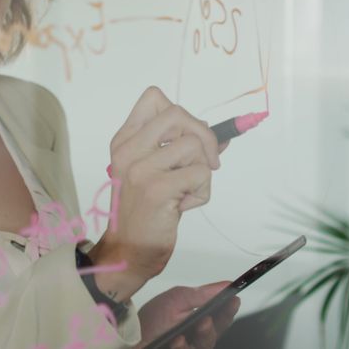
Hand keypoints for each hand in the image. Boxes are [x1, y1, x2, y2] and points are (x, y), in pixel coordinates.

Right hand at [89, 87, 225, 301]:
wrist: (129, 251)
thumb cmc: (147, 211)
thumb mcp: (157, 171)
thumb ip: (182, 147)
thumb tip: (223, 134)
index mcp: (125, 140)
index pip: (154, 97)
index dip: (182, 114)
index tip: (189, 138)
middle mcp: (128, 149)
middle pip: (178, 113)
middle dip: (204, 136)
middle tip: (206, 164)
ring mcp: (140, 168)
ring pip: (194, 144)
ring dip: (202, 170)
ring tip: (186, 190)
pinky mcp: (157, 188)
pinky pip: (201, 173)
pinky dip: (202, 191)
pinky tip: (184, 205)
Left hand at [135, 282, 240, 348]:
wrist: (128, 340)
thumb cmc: (150, 320)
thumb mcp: (176, 300)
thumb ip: (202, 294)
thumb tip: (227, 284)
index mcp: (196, 316)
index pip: (220, 314)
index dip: (229, 308)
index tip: (235, 298)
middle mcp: (194, 334)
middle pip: (217, 331)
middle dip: (218, 323)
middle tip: (209, 318)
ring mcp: (188, 346)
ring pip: (206, 344)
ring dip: (202, 335)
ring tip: (195, 327)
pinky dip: (182, 348)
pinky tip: (177, 342)